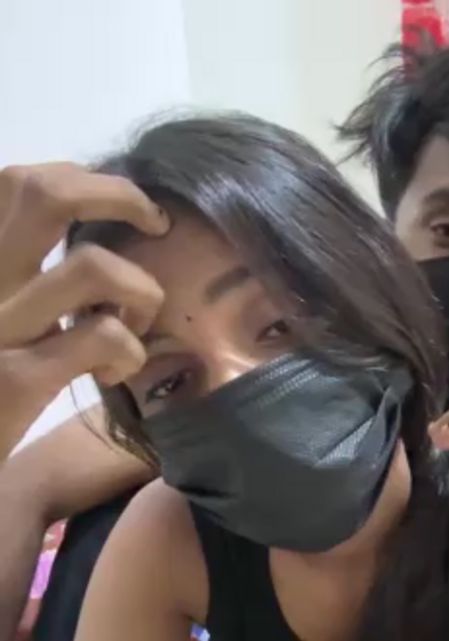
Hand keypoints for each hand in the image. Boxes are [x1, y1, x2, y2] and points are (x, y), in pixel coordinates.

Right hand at [0, 162, 167, 459]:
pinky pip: (103, 335)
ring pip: (93, 267)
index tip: (118, 200)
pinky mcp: (17, 378)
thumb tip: (89, 230)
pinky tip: (118, 372)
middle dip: (120, 196)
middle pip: (45, 195)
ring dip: (140, 290)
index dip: (78, 176)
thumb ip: (22, 276)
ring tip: (135, 322)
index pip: (14, 180)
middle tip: (156, 225)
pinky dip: (131, 351)